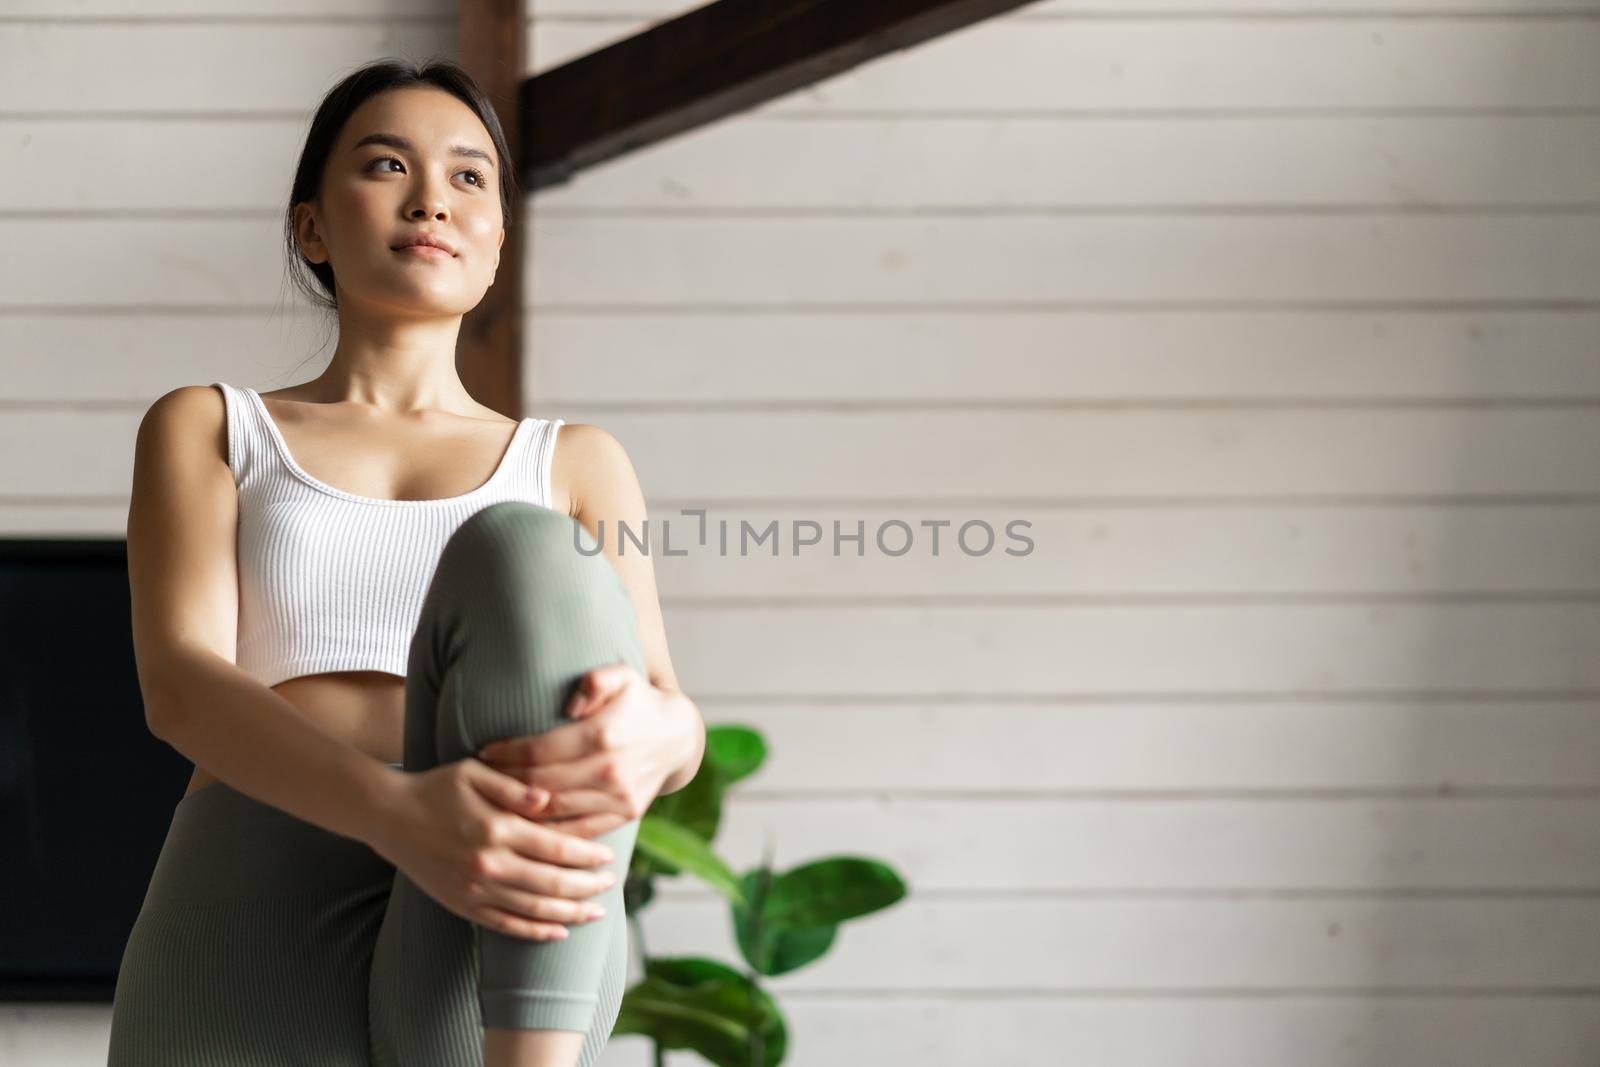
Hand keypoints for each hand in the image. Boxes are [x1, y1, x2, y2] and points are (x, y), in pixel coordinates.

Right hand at [366, 760, 619, 941]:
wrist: (389, 817)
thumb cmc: (437, 787)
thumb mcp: (475, 772)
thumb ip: (515, 785)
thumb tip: (550, 798)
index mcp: (496, 829)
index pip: (556, 847)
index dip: (587, 855)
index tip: (609, 856)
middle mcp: (488, 864)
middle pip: (551, 884)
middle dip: (587, 886)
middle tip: (612, 883)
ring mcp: (475, 889)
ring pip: (533, 910)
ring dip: (570, 914)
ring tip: (596, 912)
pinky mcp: (463, 904)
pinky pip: (506, 925)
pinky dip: (535, 932)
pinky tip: (558, 932)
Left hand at [476, 663, 698, 835]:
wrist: (678, 736)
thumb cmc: (639, 701)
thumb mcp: (623, 675)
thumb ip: (596, 680)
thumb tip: (572, 705)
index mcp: (603, 735)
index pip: (539, 750)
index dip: (506, 753)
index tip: (483, 752)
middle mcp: (610, 770)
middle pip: (541, 783)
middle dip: (505, 781)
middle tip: (480, 778)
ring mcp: (619, 797)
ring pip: (555, 811)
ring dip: (521, 809)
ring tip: (495, 801)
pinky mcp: (625, 814)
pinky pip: (579, 830)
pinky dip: (550, 830)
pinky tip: (527, 823)